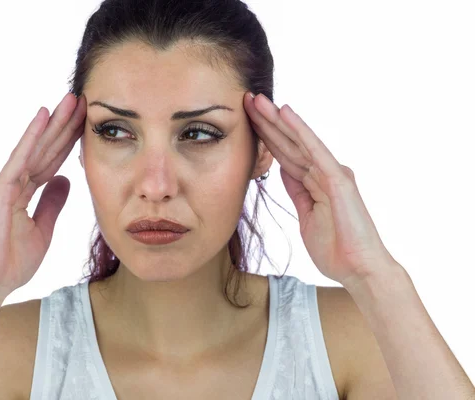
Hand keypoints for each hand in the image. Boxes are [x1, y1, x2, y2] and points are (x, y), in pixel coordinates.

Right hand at [0, 92, 86, 296]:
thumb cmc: (11, 261)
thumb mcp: (43, 228)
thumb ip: (52, 203)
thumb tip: (64, 180)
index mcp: (24, 191)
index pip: (52, 161)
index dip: (68, 141)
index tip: (85, 122)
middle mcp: (13, 182)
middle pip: (45, 149)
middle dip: (64, 125)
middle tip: (81, 100)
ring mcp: (5, 183)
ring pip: (35, 148)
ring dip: (53, 123)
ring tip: (70, 100)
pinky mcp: (0, 189)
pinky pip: (21, 159)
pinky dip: (32, 137)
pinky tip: (44, 117)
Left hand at [243, 92, 397, 286]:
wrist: (358, 270)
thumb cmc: (336, 248)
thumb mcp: (306, 216)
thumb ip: (297, 191)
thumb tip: (284, 170)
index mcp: (314, 182)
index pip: (284, 154)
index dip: (265, 136)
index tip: (246, 119)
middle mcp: (323, 172)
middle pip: (288, 143)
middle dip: (266, 122)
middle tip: (246, 99)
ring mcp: (331, 174)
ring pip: (298, 141)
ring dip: (277, 119)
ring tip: (258, 100)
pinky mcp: (338, 179)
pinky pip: (314, 151)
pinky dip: (300, 131)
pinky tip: (285, 113)